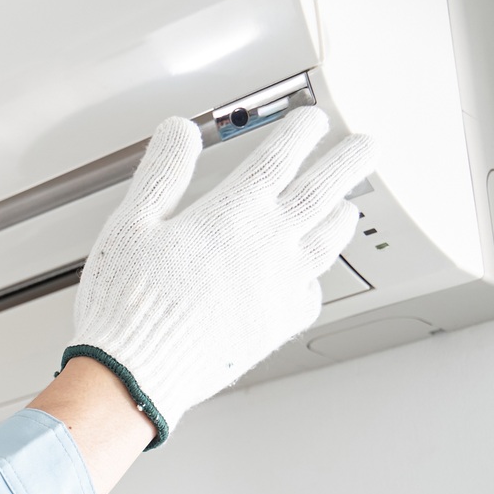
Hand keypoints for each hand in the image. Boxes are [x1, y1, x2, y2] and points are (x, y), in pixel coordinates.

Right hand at [66, 106, 375, 444]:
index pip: (281, 157)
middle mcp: (267, 245)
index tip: (312, 121)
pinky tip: (309, 275)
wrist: (136, 372)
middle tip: (366, 146)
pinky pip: (312, 293)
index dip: (301, 131)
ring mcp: (279, 285)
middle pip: (325, 190)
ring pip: (328, 240)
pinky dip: (315, 277)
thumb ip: (162, 173)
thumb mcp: (130, 225)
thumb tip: (179, 132)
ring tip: (346, 207)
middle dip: (350, 161)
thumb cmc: (127, 303)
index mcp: (232, 214)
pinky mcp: (277, 323)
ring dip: (341, 216)